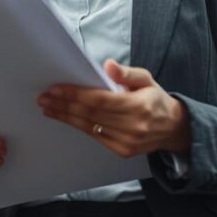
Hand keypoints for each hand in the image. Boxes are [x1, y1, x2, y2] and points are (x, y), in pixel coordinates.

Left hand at [37, 60, 190, 158]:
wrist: (173, 129)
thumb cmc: (156, 100)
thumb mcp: (147, 80)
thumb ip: (128, 73)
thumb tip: (108, 66)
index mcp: (139, 105)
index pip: (99, 100)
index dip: (75, 94)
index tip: (55, 89)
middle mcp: (132, 126)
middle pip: (90, 114)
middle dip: (64, 105)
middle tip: (44, 97)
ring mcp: (127, 141)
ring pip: (89, 127)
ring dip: (65, 116)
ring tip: (48, 107)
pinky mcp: (122, 151)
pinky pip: (95, 136)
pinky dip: (78, 126)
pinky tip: (65, 118)